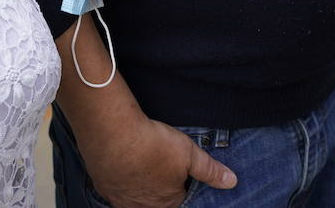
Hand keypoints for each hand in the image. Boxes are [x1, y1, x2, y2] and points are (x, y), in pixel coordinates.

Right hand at [83, 114, 236, 207]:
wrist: (112, 133)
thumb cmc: (152, 145)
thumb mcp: (189, 154)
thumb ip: (210, 170)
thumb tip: (231, 181)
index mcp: (166, 205)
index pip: (179, 201)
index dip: (181, 184)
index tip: (178, 170)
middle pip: (156, 200)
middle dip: (160, 184)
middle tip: (159, 162)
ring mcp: (119, 199)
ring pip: (134, 195)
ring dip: (140, 181)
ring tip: (142, 160)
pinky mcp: (102, 186)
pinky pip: (115, 186)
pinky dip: (121, 175)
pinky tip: (123, 159)